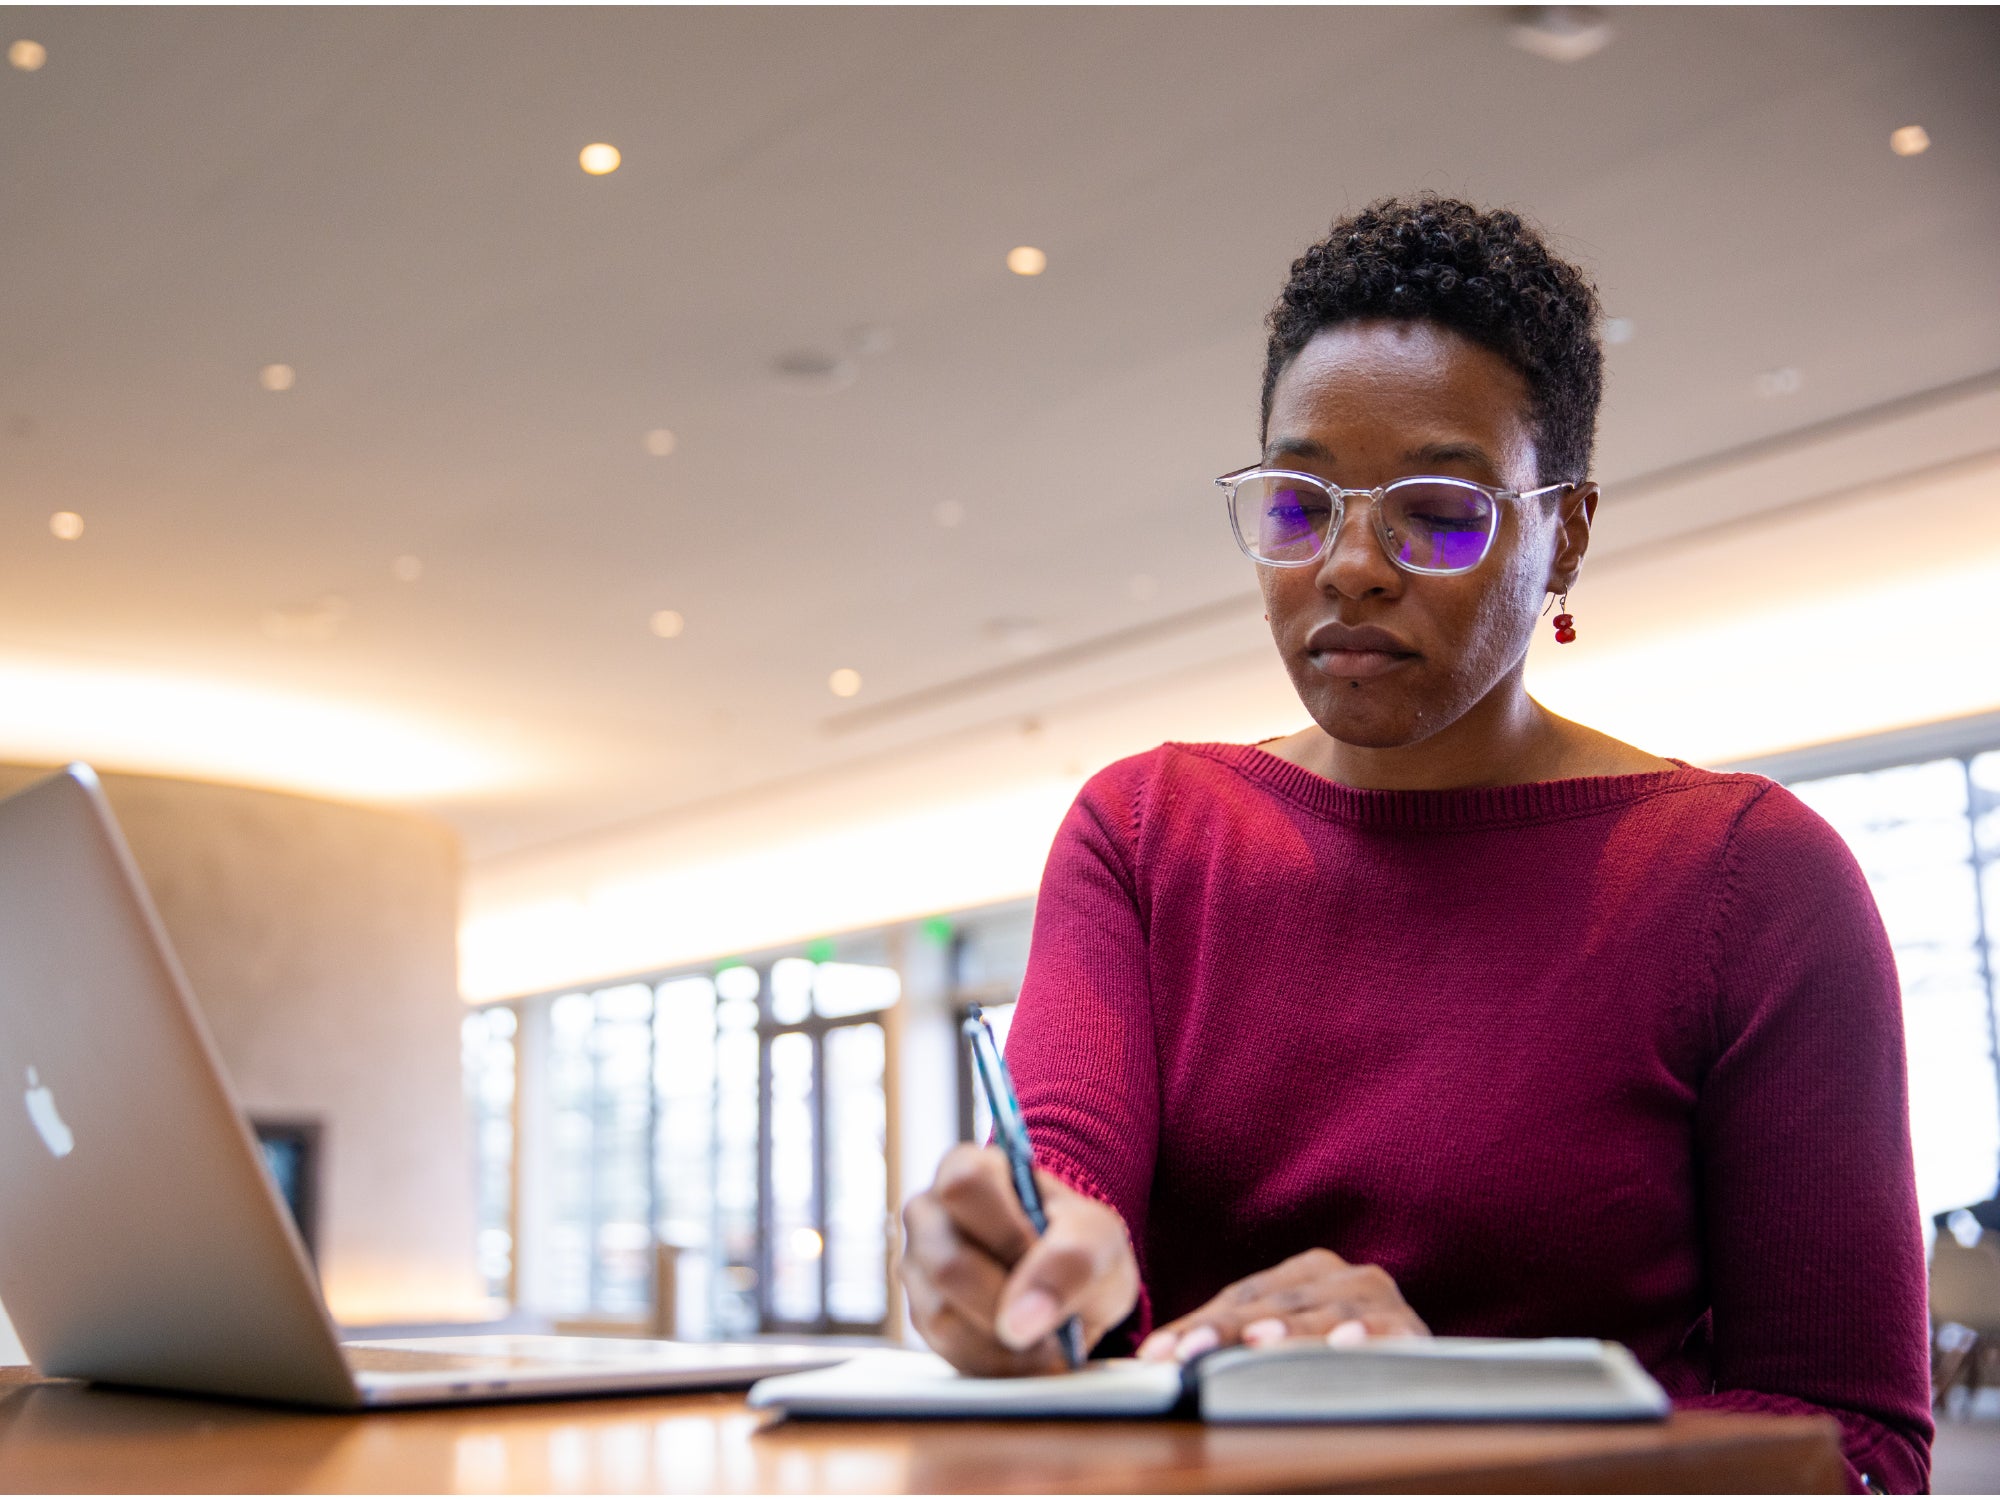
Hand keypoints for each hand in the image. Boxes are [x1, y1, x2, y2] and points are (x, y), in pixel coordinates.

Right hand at [900, 1143, 1139, 1375]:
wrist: (1072, 1284)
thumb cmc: (1079, 1245)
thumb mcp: (1098, 1238)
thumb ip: (1070, 1263)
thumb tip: (1018, 1323)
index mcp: (968, 1168)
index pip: (964, 1185)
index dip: (1006, 1231)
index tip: (1040, 1255)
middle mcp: (929, 1214)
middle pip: (949, 1263)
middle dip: (1010, 1300)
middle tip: (1051, 1311)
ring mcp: (917, 1267)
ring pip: (943, 1315)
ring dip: (1005, 1340)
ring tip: (1046, 1337)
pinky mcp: (920, 1317)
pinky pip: (948, 1353)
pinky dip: (997, 1363)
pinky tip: (1025, 1353)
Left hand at [1134, 1247, 1428, 1362]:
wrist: (1428, 1374)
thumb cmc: (1339, 1357)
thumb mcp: (1281, 1342)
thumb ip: (1225, 1343)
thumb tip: (1153, 1358)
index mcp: (1305, 1273)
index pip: (1241, 1298)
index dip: (1196, 1325)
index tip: (1156, 1356)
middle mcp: (1342, 1276)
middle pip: (1275, 1304)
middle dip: (1225, 1332)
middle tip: (1188, 1355)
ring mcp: (1379, 1299)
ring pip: (1325, 1313)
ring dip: (1290, 1330)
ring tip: (1255, 1342)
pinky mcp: (1413, 1328)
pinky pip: (1388, 1331)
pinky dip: (1367, 1337)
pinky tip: (1342, 1344)